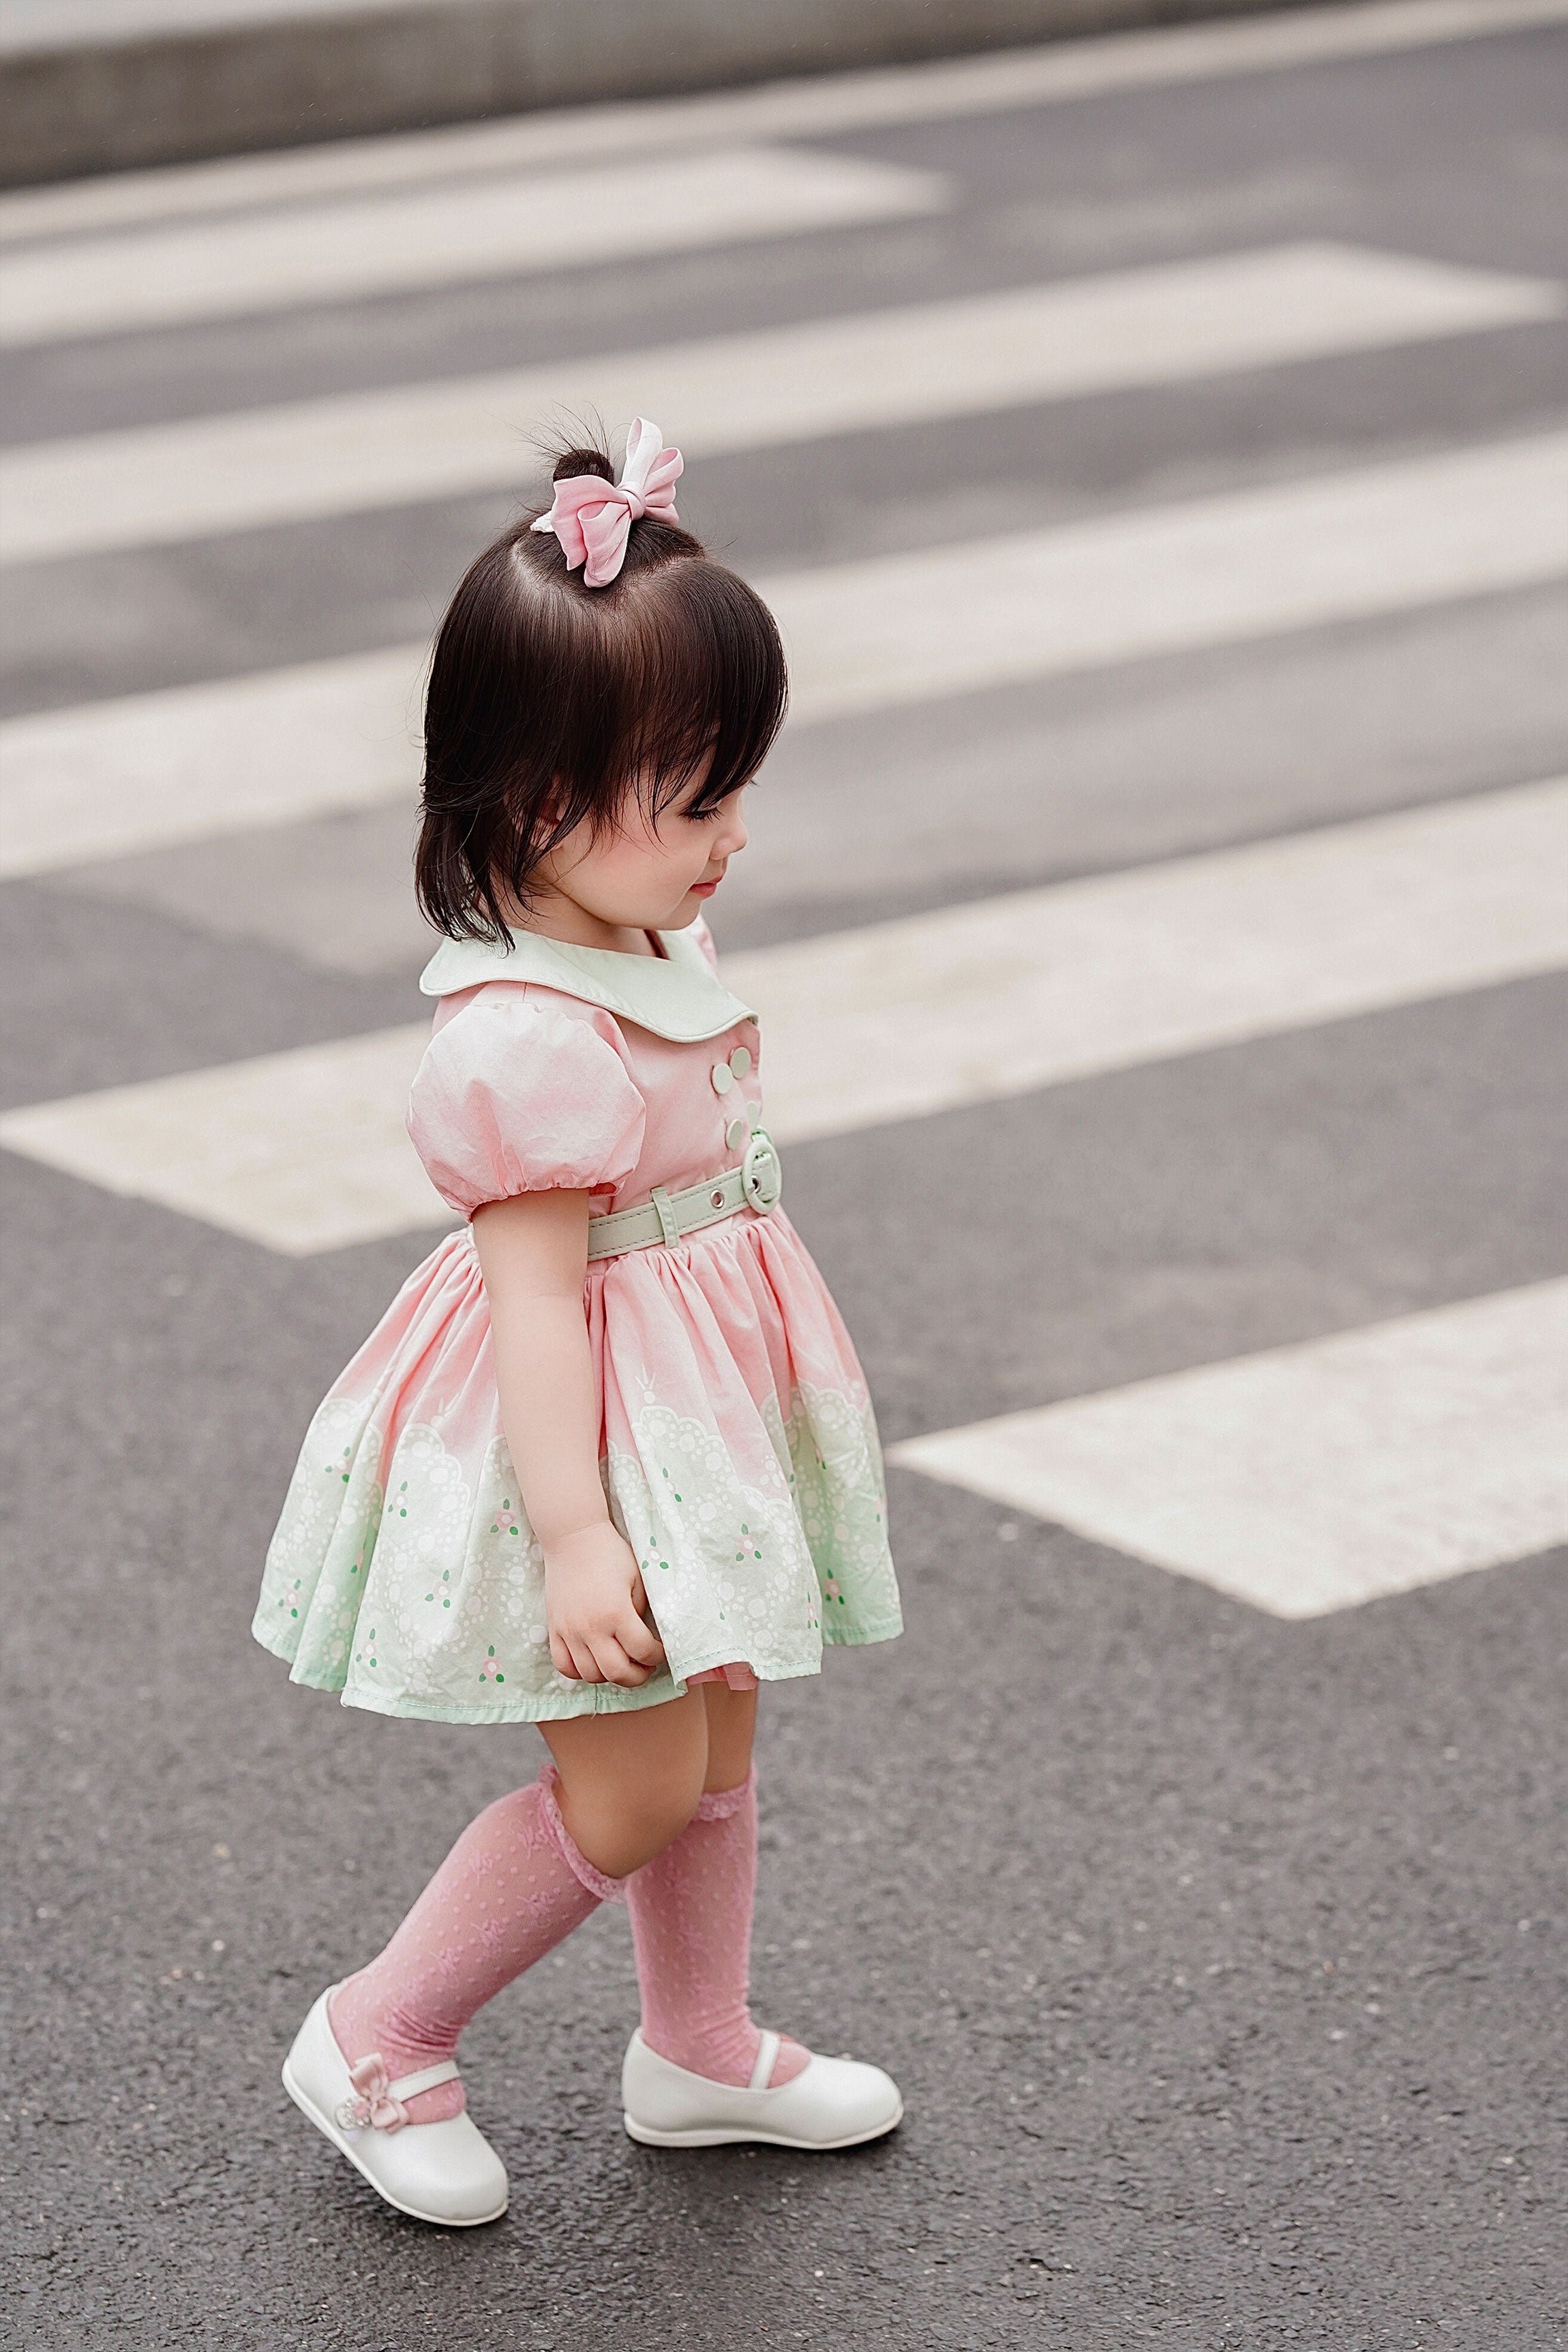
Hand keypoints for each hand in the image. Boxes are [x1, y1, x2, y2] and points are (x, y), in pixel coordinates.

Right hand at [544, 1521, 666, 1686]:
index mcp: (616, 1612)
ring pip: (590, 1675)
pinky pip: (564, 1665)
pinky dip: (580, 1672)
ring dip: (610, 1676)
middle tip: (645, 1667)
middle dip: (637, 1676)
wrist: (573, 1538)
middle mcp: (591, 1627)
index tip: (660, 1652)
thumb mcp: (637, 1579)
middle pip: (616, 1672)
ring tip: (621, 1664)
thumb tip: (645, 1639)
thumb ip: (641, 1613)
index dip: (656, 1656)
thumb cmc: (610, 1555)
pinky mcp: (554, 1629)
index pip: (642, 1651)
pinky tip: (594, 1662)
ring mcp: (569, 1631)